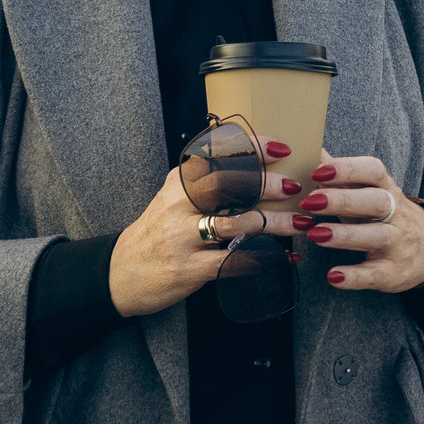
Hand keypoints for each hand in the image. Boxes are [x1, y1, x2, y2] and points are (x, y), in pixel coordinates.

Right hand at [109, 165, 306, 318]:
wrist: (120, 274)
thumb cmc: (160, 231)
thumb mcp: (175, 199)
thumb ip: (209, 183)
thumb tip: (261, 166)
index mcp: (179, 182)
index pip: (218, 155)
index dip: (254, 148)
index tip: (283, 149)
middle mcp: (179, 204)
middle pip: (228, 184)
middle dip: (267, 184)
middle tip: (296, 187)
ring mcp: (182, 238)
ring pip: (237, 224)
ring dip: (276, 222)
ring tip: (302, 223)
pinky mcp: (189, 269)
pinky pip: (234, 262)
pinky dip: (265, 259)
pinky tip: (285, 259)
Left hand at [298, 150, 423, 293]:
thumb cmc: (386, 215)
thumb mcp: (369, 192)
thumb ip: (341, 174)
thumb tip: (309, 147)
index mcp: (387, 189)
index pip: (373, 171)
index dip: (348, 169)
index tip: (319, 171)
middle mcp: (396, 214)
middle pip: (375, 201)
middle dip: (343, 200)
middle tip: (310, 201)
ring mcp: (398, 244)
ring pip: (376, 236)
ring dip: (345, 235)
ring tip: (314, 234)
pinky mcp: (393, 272)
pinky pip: (375, 275)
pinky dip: (354, 277)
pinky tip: (333, 277)